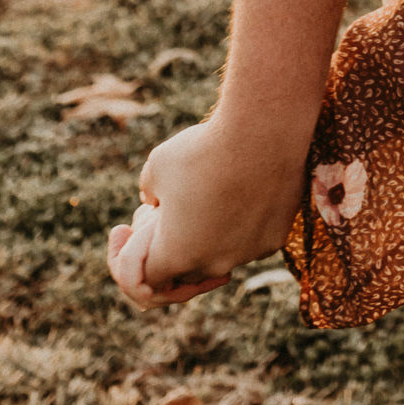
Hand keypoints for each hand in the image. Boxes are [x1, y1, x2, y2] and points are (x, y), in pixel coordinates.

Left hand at [106, 116, 303, 311]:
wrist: (265, 130)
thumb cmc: (204, 148)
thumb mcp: (158, 167)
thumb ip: (150, 193)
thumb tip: (155, 201)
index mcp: (176, 255)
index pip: (145, 274)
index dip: (133, 250)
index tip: (131, 223)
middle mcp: (212, 264)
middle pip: (181, 268)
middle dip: (169, 244)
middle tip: (164, 208)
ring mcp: (246, 254)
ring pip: (217, 256)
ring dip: (205, 236)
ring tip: (204, 195)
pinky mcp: (272, 240)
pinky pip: (246, 241)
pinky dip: (238, 225)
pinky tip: (239, 190)